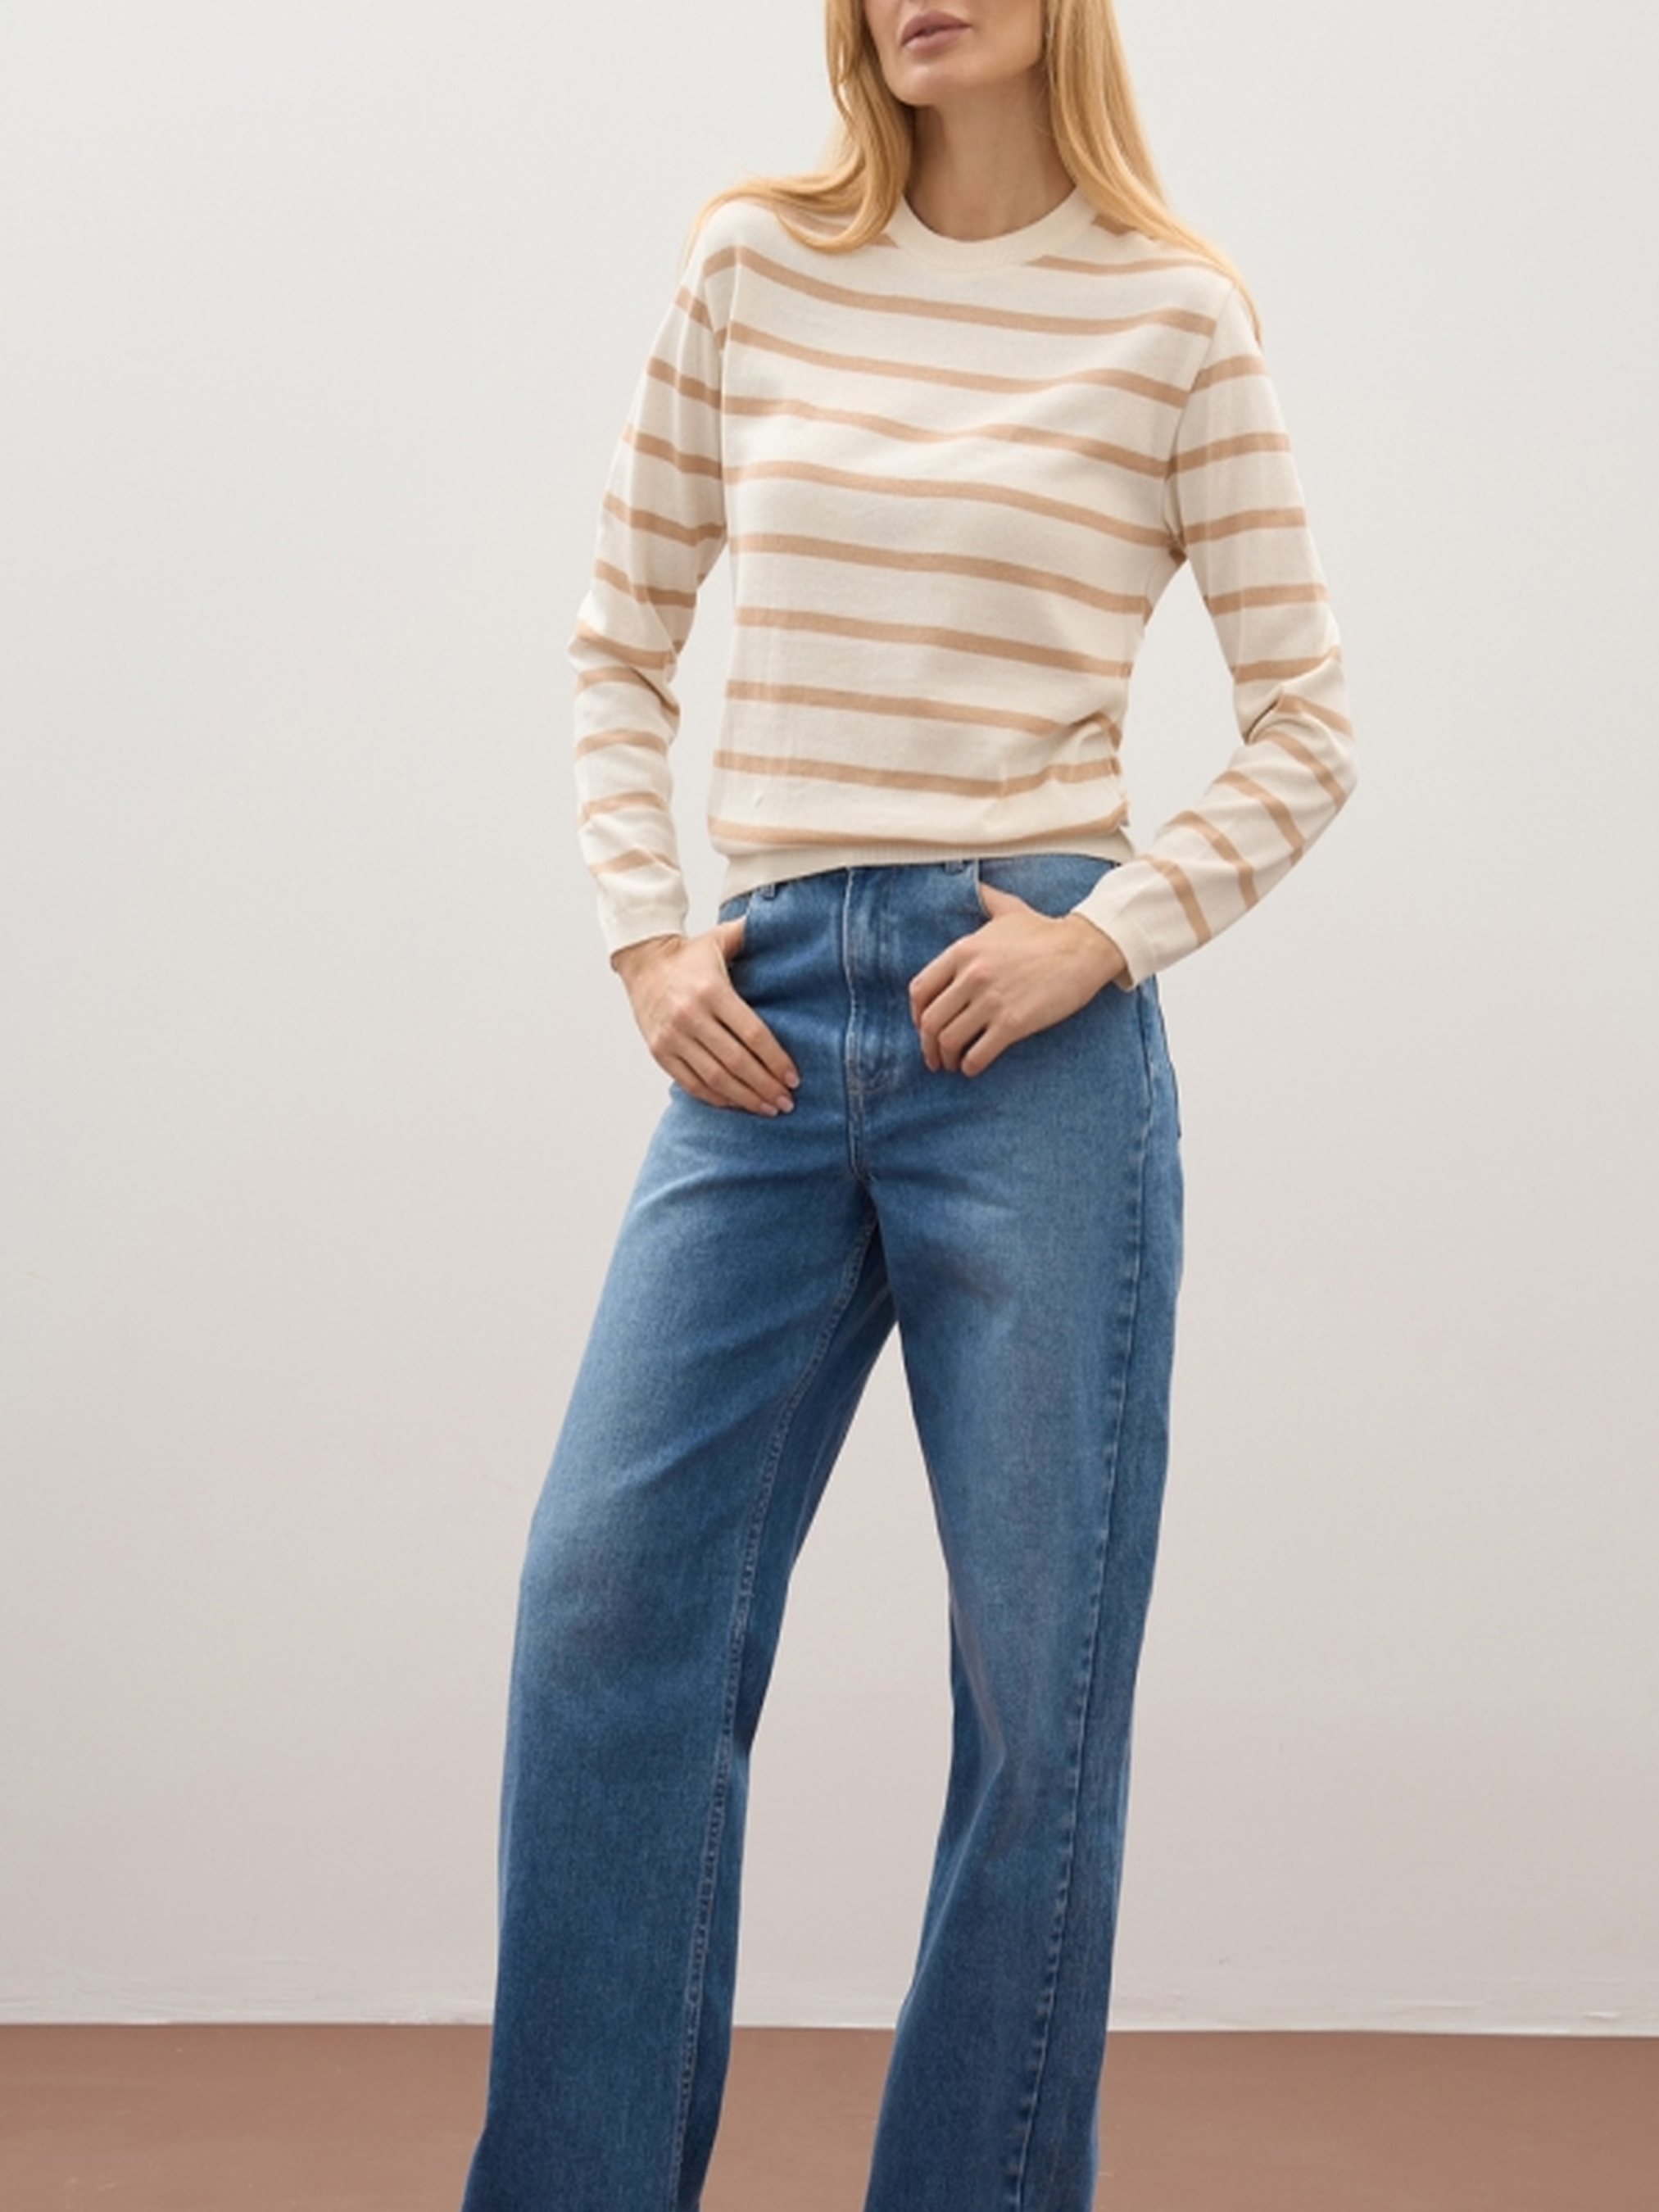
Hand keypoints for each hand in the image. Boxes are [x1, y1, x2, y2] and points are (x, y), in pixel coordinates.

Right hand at [612, 921, 799, 1115]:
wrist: (641, 961)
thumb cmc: (690, 954)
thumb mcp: (721, 938)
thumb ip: (752, 933)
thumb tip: (787, 921)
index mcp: (712, 991)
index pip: (752, 1034)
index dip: (776, 1059)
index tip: (794, 1077)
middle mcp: (690, 1016)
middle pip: (736, 1062)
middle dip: (765, 1086)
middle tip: (787, 1102)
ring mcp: (672, 1037)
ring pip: (715, 1078)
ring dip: (745, 1097)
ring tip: (768, 1108)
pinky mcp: (659, 1051)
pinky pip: (691, 1083)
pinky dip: (716, 1098)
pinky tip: (737, 1103)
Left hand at [907, 883, 1126, 1076]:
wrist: (1084, 948)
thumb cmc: (1047, 932)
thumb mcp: (1009, 909)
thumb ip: (985, 898)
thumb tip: (975, 882)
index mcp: (963, 951)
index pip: (920, 989)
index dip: (916, 1014)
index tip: (922, 1026)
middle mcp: (971, 976)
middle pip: (930, 1021)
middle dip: (928, 1045)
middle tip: (934, 1055)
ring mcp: (991, 1000)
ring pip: (950, 1040)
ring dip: (946, 1058)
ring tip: (952, 1064)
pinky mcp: (1013, 1023)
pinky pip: (978, 1054)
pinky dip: (970, 1066)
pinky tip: (973, 1067)